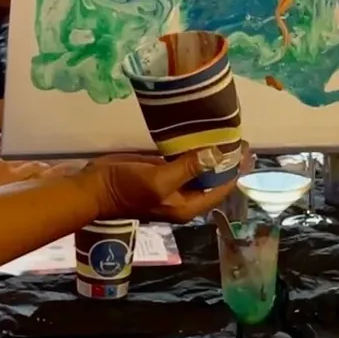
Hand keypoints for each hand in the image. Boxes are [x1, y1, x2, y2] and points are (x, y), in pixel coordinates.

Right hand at [88, 146, 247, 222]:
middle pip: (213, 179)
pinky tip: (201, 133)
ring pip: (200, 169)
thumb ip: (189, 168)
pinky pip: (184, 161)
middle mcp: (184, 197)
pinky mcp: (161, 171)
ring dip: (211, 153)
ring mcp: (172, 184)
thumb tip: (216, 155)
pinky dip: (193, 149)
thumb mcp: (159, 180)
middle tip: (238, 135)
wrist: (93, 188)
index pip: (221, 188)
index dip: (235, 169)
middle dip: (226, 161)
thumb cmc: (126, 189)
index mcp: (187, 206)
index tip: (245, 147)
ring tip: (225, 132)